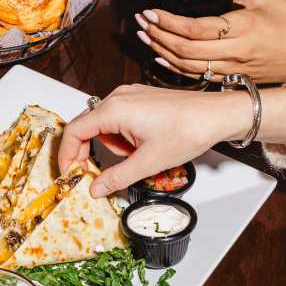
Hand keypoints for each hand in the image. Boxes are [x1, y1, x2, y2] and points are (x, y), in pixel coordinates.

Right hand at [59, 85, 248, 196]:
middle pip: (86, 126)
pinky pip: (118, 118)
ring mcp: (129, 95)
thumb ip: (117, 176)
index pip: (75, 131)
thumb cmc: (188, 131)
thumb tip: (95, 189)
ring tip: (136, 156)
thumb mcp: (149, 162)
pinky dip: (122, 136)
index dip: (67, 155)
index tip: (69, 174)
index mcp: (115, 109)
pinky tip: (142, 145)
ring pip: (104, 124)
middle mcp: (118, 97)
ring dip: (112, 145)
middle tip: (91, 174)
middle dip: (86, 152)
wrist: (218, 115)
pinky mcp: (140, 98)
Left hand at [136, 0, 285, 83]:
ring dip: (161, 51)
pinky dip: (175, 68)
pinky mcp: (233, 79)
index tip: (151, 12)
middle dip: (158, 35)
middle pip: (184, 50)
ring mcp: (232, 69)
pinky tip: (161, 57)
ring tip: (144, 37)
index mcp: (242, 29)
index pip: (195, 29)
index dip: (168, 22)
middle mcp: (234, 53)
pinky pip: (197, 77)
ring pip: (187, 66)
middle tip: (141, 22)